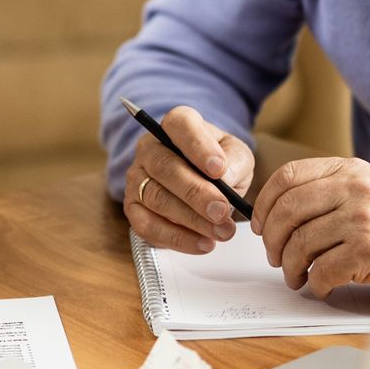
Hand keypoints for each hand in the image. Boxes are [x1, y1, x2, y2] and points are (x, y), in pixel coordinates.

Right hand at [121, 106, 255, 253]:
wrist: (203, 181)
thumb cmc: (219, 163)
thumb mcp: (236, 155)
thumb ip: (235, 161)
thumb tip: (225, 177)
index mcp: (176, 125)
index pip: (180, 126)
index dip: (198, 148)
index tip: (219, 170)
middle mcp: (150, 147)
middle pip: (165, 167)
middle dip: (196, 193)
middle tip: (222, 210)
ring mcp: (136, 177)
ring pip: (156, 198)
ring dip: (191, 220)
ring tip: (222, 231)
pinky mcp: (133, 207)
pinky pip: (148, 225)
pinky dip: (177, 238)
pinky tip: (203, 243)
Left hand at [250, 158, 369, 297]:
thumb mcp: (363, 192)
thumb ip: (324, 193)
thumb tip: (271, 213)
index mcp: (349, 170)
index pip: (287, 176)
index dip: (263, 203)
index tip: (258, 224)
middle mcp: (356, 189)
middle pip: (287, 211)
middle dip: (271, 240)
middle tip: (274, 257)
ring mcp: (364, 219)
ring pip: (300, 244)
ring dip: (290, 267)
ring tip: (296, 276)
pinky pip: (321, 271)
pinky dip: (315, 284)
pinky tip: (322, 285)